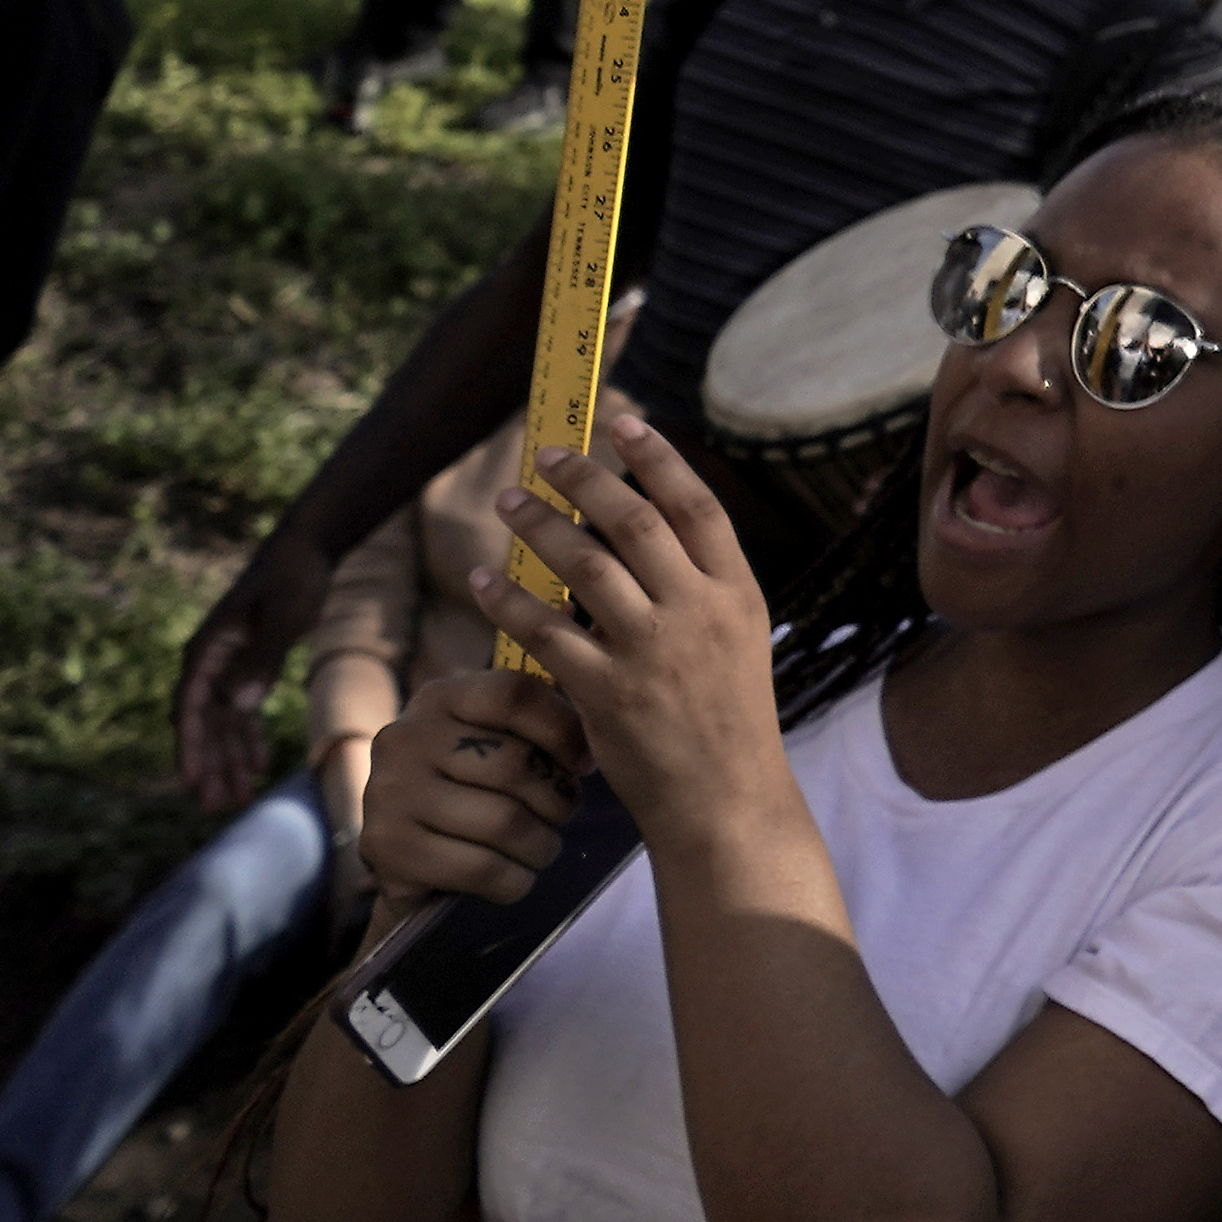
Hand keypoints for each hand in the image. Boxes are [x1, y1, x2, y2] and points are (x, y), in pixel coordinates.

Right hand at [174, 528, 338, 811]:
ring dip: (228, 761)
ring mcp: (228, 669)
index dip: (191, 747)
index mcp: (207, 651)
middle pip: (204, 725)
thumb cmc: (294, 578)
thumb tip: (238, 705)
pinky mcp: (249, 670)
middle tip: (216, 807)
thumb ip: (262, 658)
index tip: (192, 782)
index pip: (191, 709)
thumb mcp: (285, 615)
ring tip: (236, 800)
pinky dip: (248, 740)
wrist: (305, 553)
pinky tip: (257, 768)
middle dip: (209, 766)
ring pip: (223, 726)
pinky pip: (242, 714)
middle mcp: (210, 664)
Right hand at [355, 666, 597, 905]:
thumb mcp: (499, 742)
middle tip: (563, 815)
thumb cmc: (474, 792)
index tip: (585, 763)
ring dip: (541, 846)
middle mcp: (404, 737)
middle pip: (514, 763)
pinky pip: (480, 868)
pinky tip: (514, 877)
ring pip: (503, 822)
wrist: (410, 861)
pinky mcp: (386, 847)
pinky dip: (514, 880)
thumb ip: (540, 722)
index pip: (515, 694)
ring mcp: (387, 792)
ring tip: (542, 848)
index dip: (564, 730)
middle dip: (558, 799)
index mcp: (440, 698)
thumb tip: (596, 739)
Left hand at [464, 404, 791, 837]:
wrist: (726, 799)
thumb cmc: (727, 720)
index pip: (696, 506)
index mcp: (736, 593)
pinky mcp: (606, 693)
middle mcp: (697, 612)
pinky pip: (546, 633)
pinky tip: (484, 581)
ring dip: (539, 527)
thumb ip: (699, 589)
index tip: (622, 422)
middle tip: (545, 455)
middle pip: (634, 522)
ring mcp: (652, 652)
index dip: (658, 459)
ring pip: (584, 566)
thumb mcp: (737, 641)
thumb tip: (645, 534)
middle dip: (585, 479)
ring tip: (507, 503)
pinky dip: (509, 601)